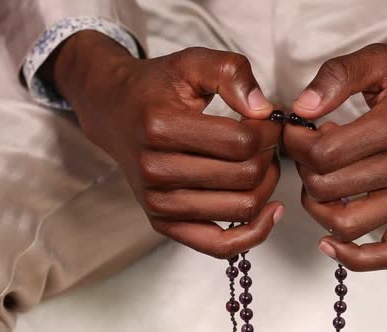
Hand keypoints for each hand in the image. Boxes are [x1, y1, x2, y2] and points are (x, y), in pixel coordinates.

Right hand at [46, 31, 284, 258]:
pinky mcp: (163, 223)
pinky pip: (220, 246)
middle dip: (270, 156)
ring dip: (267, 186)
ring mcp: (157, 202)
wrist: (114, 112)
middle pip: (245, 176)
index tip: (272, 121)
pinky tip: (270, 210)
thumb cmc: (156, 88)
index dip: (270, 131)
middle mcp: (155, 170)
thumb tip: (264, 109)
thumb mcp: (191, 62)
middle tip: (268, 141)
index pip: (242, 141)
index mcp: (161, 127)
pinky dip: (253, 233)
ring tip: (261, 162)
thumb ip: (230, 73)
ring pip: (242, 208)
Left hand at [284, 23, 386, 270]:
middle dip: (304, 168)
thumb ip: (337, 76)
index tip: (297, 130)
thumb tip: (301, 108)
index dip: (296, 143)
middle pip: (327, 188)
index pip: (322, 154)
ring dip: (317, 205)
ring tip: (321, 178)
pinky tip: (330, 242)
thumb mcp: (381, 59)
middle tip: (309, 149)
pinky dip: (354, 257)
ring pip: (346, 224)